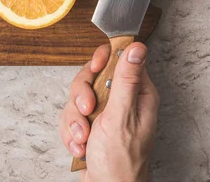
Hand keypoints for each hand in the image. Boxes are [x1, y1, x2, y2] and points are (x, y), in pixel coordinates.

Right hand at [59, 43, 159, 181]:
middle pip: (92, 76)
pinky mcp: (90, 124)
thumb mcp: (121, 116)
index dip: (103, 60)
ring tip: (84, 137)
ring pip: (77, 97)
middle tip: (87, 111)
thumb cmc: (120, 161)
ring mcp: (105, 112)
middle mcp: (122, 100)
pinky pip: (71, 115)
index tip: (96, 67)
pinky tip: (80, 146)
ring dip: (75, 120)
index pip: (119, 59)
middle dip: (82, 96)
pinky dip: (71, 132)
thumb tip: (136, 48)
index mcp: (138, 94)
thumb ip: (126, 80)